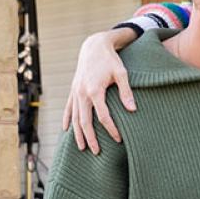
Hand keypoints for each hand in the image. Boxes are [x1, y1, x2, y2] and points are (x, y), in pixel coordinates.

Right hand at [61, 29, 136, 153]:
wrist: (94, 46)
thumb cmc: (110, 60)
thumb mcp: (122, 73)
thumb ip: (126, 92)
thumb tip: (133, 111)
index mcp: (95, 90)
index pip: (103, 116)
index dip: (111, 129)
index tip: (118, 139)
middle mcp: (82, 93)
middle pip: (85, 121)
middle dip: (90, 138)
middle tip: (96, 152)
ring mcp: (75, 92)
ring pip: (74, 117)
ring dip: (78, 134)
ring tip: (82, 148)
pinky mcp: (73, 90)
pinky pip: (68, 108)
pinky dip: (67, 120)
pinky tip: (67, 130)